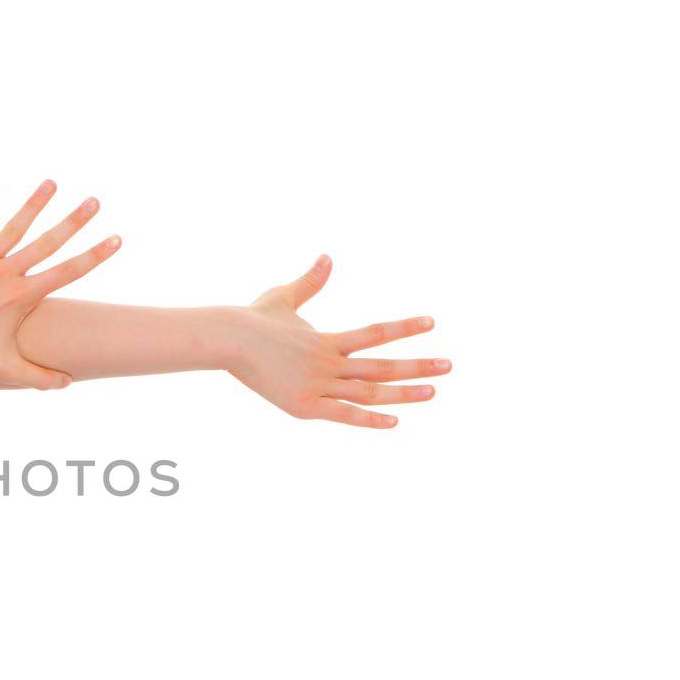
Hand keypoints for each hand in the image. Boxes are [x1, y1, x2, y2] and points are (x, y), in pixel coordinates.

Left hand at [0, 179, 120, 388]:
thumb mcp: (8, 370)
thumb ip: (41, 377)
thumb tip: (69, 382)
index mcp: (21, 298)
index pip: (68, 272)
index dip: (95, 255)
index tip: (117, 239)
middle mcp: (4, 275)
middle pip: (47, 243)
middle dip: (74, 221)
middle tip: (95, 201)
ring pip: (12, 228)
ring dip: (34, 204)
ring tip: (52, 182)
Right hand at [227, 255, 449, 427]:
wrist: (229, 338)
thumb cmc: (253, 319)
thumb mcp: (284, 297)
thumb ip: (310, 282)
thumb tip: (327, 256)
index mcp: (328, 339)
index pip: (375, 333)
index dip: (404, 328)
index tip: (431, 323)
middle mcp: (329, 362)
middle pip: (382, 366)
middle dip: (417, 365)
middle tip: (450, 365)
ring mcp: (318, 385)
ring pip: (369, 391)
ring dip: (404, 392)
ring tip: (433, 391)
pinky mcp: (305, 406)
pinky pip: (344, 414)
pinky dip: (370, 419)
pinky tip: (395, 422)